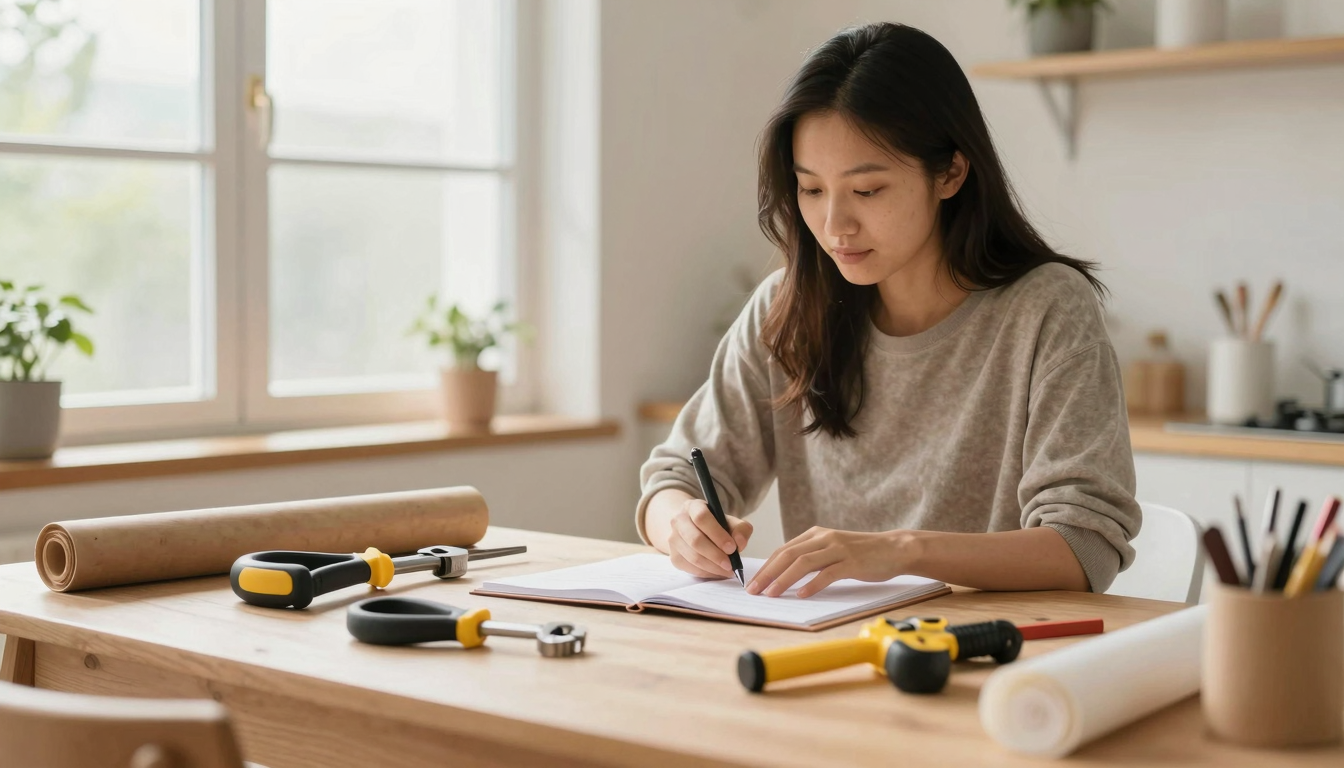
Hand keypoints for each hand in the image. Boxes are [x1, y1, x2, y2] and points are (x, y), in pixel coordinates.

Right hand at [664, 498, 752, 579]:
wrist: (693, 529)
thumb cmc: (714, 525)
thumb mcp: (730, 521)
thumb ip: (740, 529)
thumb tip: (739, 542)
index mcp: (693, 507)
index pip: (702, 518)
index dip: (717, 534)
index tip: (732, 548)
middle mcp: (679, 521)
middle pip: (695, 540)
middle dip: (715, 555)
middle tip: (731, 564)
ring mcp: (673, 540)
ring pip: (693, 557)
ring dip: (713, 567)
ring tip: (727, 570)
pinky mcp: (674, 557)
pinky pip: (690, 568)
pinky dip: (707, 573)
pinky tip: (717, 572)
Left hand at [746, 527, 912, 598]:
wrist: (893, 548)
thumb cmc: (861, 553)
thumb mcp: (832, 549)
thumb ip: (812, 557)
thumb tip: (784, 574)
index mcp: (816, 534)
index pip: (783, 550)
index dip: (766, 566)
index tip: (753, 582)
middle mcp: (824, 538)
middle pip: (788, 555)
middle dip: (768, 573)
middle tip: (754, 590)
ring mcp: (838, 549)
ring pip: (804, 563)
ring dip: (784, 579)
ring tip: (771, 594)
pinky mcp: (852, 562)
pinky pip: (828, 573)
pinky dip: (813, 584)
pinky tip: (802, 595)